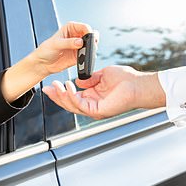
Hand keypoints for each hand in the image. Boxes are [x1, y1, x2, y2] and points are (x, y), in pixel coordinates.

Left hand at [1, 22, 96, 102]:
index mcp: (71, 28)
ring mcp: (79, 46)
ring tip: (84, 54)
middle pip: (91, 35)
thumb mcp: (55, 44)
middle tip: (89, 46)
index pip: (84, 27)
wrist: (43, 64)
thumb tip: (80, 42)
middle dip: (93, 40)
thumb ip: (68, 42)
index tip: (88, 38)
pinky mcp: (80, 56)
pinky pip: (88, 56)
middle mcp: (76, 36)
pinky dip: (88, 58)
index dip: (88, 31)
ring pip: (92, 46)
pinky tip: (84, 60)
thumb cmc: (46, 50)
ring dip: (91, 50)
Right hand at [42, 66, 165, 119]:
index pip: (72, 97)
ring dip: (61, 96)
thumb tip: (79, 80)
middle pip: (68, 103)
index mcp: (93, 98)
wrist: (138, 85)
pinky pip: (80, 105)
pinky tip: (67, 86)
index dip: (61, 92)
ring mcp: (94, 110)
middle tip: (46, 88)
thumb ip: (90, 78)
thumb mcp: (102, 74)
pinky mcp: (97, 111)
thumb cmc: (126, 80)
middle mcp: (92, 106)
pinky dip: (72, 96)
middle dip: (56, 96)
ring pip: (72, 105)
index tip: (52, 85)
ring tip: (55, 86)